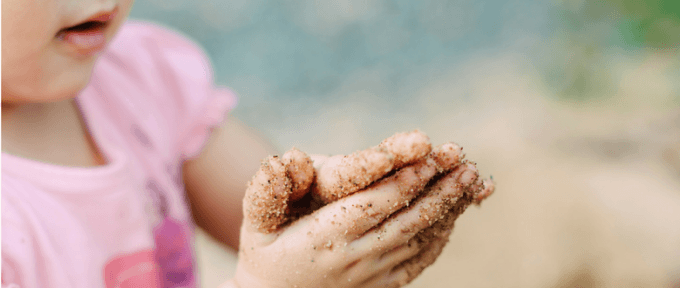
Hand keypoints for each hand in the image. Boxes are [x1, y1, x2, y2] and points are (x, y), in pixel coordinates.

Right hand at [230, 131, 493, 287]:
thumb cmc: (263, 256)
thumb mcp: (256, 226)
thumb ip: (267, 192)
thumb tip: (288, 155)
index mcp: (325, 237)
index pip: (374, 205)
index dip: (404, 181)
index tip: (430, 158)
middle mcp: (354, 258)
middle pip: (407, 220)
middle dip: (439, 191)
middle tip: (466, 165)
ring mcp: (371, 276)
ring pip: (418, 240)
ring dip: (447, 211)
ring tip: (471, 183)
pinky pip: (417, 262)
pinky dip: (439, 238)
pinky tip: (453, 218)